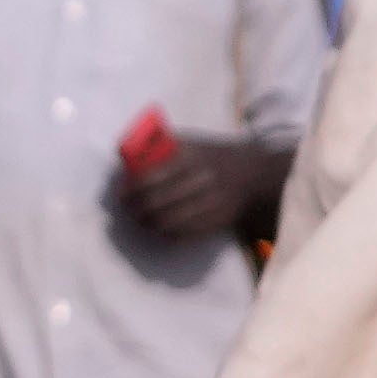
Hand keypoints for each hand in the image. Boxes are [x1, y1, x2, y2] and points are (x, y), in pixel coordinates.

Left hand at [116, 126, 295, 245]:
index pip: (150, 177)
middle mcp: (200, 180)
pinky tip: (160, 228)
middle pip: (155, 202)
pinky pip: (182, 235)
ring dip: (147, 224)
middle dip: (135, 209)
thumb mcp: (193, 142)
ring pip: (166, 222)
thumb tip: (125, 154)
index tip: (121, 193)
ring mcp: (209, 204)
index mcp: (191, 157)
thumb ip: (162, 145)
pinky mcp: (215, 223)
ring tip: (142, 220)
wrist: (255, 176)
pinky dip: (166, 234)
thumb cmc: (214, 156)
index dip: (130, 189)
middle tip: (129, 209)